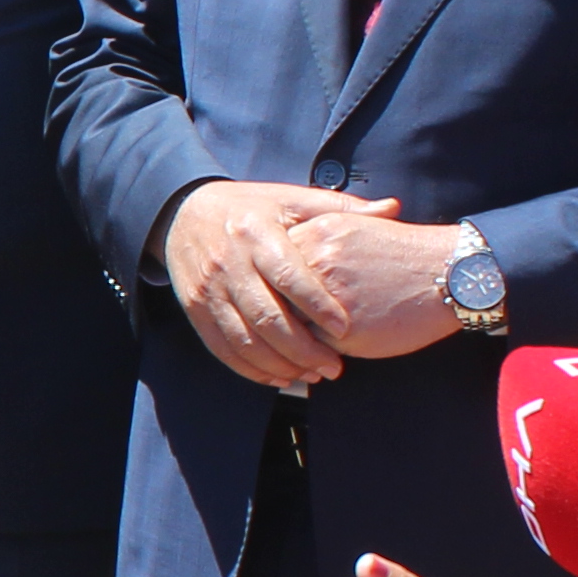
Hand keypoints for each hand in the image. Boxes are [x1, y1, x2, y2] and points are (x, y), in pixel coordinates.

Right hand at [159, 179, 357, 389]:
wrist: (184, 214)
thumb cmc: (250, 208)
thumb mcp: (292, 199)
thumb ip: (341, 208)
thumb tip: (393, 208)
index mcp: (257, 233)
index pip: (288, 275)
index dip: (316, 305)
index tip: (344, 329)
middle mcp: (229, 262)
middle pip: (266, 316)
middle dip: (303, 349)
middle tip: (334, 367)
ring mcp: (208, 289)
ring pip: (244, 339)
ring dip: (280, 364)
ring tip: (312, 375)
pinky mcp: (195, 309)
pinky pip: (223, 348)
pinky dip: (251, 369)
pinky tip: (279, 376)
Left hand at [276, 201, 460, 360]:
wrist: (449, 272)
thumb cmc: (402, 254)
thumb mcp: (354, 228)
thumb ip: (314, 242)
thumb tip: (280, 264)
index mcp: (313, 233)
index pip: (266, 265)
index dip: (264, 286)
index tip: (265, 298)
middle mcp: (314, 261)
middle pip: (268, 295)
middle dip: (268, 315)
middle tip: (268, 330)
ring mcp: (326, 297)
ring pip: (285, 324)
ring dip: (286, 341)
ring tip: (293, 350)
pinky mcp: (343, 330)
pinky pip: (311, 348)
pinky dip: (311, 355)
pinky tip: (320, 358)